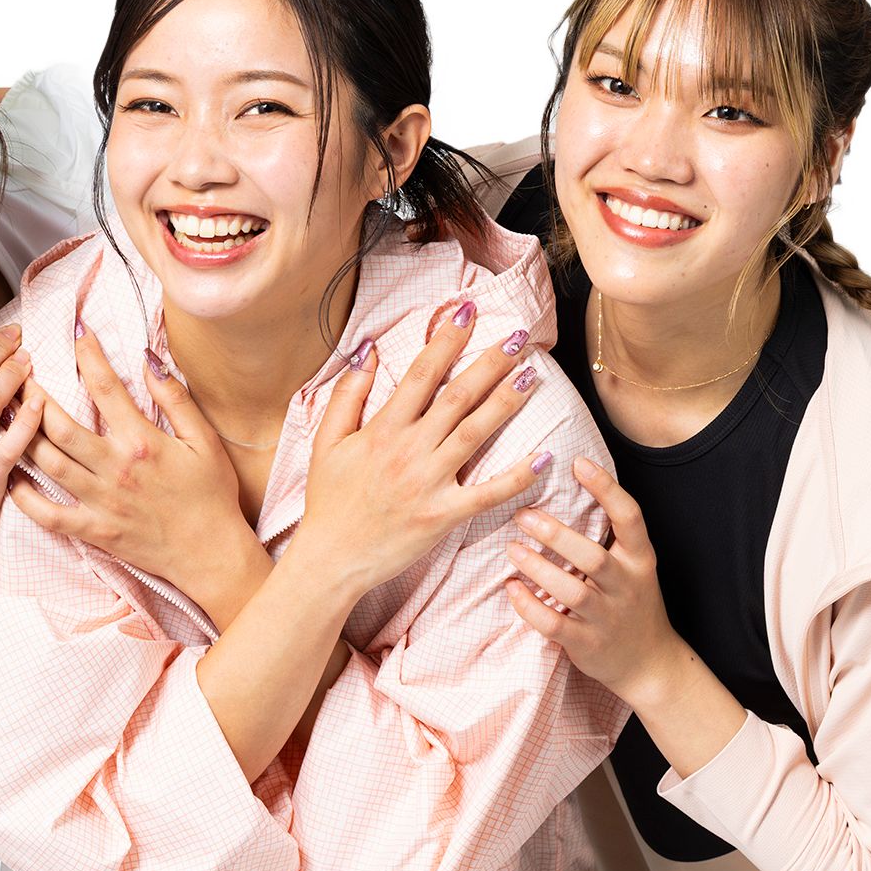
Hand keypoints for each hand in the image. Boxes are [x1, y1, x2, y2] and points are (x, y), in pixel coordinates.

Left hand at [9, 324, 268, 624]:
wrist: (211, 554)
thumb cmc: (212, 495)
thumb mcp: (204, 440)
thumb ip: (176, 399)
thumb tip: (149, 359)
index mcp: (142, 442)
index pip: (106, 388)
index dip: (88, 355)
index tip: (76, 331)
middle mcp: (115, 469)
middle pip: (59, 425)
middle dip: (33, 394)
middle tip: (17, 372)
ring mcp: (101, 502)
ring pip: (47, 463)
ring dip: (20, 435)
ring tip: (3, 412)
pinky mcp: (94, 531)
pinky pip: (48, 515)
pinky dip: (24, 498)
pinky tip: (10, 477)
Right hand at [289, 304, 547, 599]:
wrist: (331, 558)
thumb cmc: (329, 501)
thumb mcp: (326, 442)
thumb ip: (347, 395)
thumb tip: (368, 352)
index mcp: (383, 429)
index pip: (421, 374)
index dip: (446, 340)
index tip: (467, 312)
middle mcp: (409, 450)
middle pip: (458, 395)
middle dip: (490, 362)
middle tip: (519, 337)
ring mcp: (429, 483)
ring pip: (476, 432)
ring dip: (507, 401)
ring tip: (533, 375)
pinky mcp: (443, 515)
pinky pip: (487, 492)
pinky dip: (517, 476)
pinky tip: (543, 456)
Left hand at [504, 459, 746, 776]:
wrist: (650, 664)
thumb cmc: (632, 605)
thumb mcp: (633, 568)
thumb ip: (609, 537)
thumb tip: (568, 488)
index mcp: (640, 560)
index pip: (629, 517)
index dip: (606, 488)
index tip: (579, 462)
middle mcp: (626, 586)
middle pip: (592, 557)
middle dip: (556, 534)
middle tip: (523, 514)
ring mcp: (607, 618)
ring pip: (571, 591)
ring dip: (538, 569)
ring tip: (513, 550)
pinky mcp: (587, 644)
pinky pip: (554, 625)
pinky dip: (529, 607)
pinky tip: (513, 589)